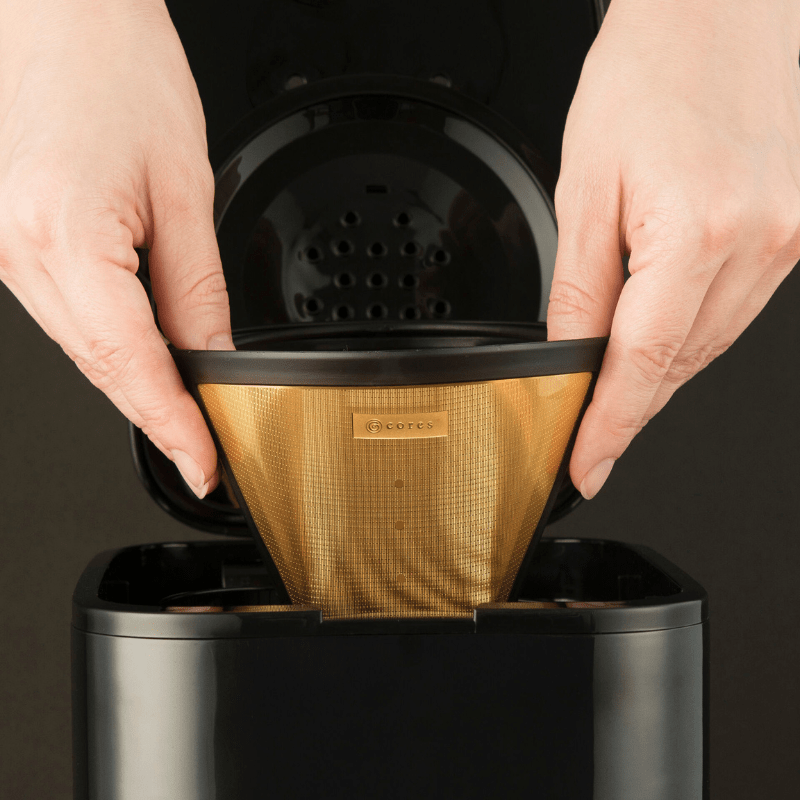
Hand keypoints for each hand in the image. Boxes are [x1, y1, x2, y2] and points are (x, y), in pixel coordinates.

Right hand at [0, 0, 232, 497]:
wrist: (56, 8)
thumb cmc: (115, 66)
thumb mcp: (183, 187)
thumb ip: (195, 287)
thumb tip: (210, 355)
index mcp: (63, 239)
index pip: (130, 366)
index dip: (172, 426)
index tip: (203, 465)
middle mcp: (19, 254)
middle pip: (103, 368)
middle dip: (160, 416)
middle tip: (208, 453)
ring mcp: (5, 252)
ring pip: (84, 349)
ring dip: (137, 386)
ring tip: (188, 418)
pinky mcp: (12, 243)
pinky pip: (68, 317)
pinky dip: (112, 348)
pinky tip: (144, 361)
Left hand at [548, 0, 799, 498]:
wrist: (713, 13)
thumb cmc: (645, 78)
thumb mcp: (584, 190)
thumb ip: (580, 290)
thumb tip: (571, 360)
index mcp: (698, 230)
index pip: (644, 363)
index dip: (611, 427)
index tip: (586, 467)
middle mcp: (760, 242)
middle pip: (679, 363)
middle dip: (628, 403)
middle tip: (584, 430)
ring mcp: (788, 240)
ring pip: (708, 345)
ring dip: (657, 369)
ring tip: (614, 376)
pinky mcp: (795, 233)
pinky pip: (732, 311)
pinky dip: (689, 333)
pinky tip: (660, 327)